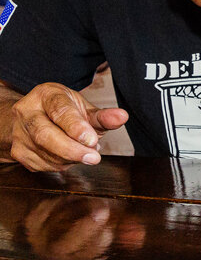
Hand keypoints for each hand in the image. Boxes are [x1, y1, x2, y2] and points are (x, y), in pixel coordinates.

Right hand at [9, 83, 127, 171]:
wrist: (34, 118)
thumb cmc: (64, 112)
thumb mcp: (84, 109)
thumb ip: (102, 116)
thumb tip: (122, 117)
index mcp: (45, 95)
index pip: (59, 111)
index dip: (75, 126)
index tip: (92, 140)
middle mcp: (27, 112)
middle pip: (45, 135)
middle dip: (72, 149)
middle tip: (94, 157)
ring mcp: (19, 133)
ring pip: (46, 154)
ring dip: (71, 158)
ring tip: (86, 152)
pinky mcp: (18, 152)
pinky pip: (44, 164)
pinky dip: (62, 164)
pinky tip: (70, 156)